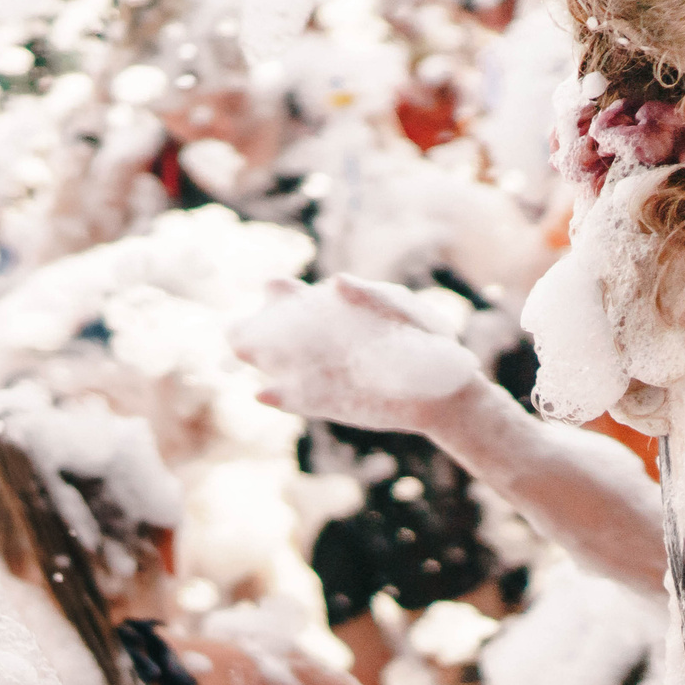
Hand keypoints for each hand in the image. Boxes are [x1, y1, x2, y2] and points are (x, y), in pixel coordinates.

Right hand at [228, 276, 481, 431]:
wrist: (445, 387)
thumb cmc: (425, 340)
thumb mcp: (405, 312)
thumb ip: (373, 298)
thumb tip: (337, 282)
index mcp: (332, 311)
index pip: (291, 297)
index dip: (276, 293)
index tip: (274, 288)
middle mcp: (317, 341)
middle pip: (271, 331)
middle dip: (251, 327)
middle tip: (242, 328)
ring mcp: (318, 372)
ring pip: (275, 363)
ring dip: (257, 358)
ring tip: (239, 353)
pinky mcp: (326, 402)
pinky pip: (297, 398)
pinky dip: (280, 395)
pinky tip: (264, 392)